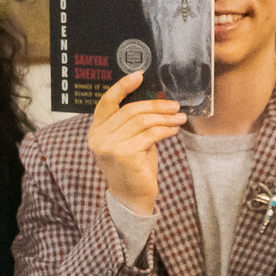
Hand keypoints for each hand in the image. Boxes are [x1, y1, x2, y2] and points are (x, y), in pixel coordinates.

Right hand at [88, 71, 184, 216]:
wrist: (131, 199)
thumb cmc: (132, 168)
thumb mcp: (129, 141)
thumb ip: (134, 123)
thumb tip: (156, 100)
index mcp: (96, 131)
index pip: (106, 102)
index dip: (122, 86)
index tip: (139, 76)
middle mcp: (99, 138)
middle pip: (130, 110)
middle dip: (156, 105)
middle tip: (174, 105)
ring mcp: (111, 147)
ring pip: (142, 121)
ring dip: (164, 117)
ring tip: (179, 117)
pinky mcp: (125, 155)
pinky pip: (150, 134)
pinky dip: (165, 129)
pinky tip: (174, 129)